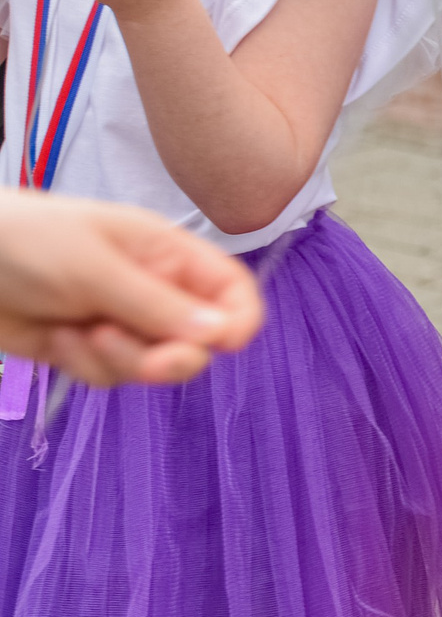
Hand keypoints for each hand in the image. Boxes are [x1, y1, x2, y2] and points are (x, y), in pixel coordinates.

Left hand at [0, 193, 261, 385]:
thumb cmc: (27, 240)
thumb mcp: (95, 267)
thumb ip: (158, 304)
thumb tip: (223, 335)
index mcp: (169, 255)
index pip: (231, 291)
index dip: (239, 320)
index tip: (223, 345)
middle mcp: (154, 291)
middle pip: (199, 341)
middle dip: (175, 357)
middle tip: (150, 361)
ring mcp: (121, 323)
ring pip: (153, 365)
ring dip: (120, 360)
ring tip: (81, 334)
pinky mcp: (87, 350)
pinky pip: (111, 376)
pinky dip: (87, 365)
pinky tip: (59, 338)